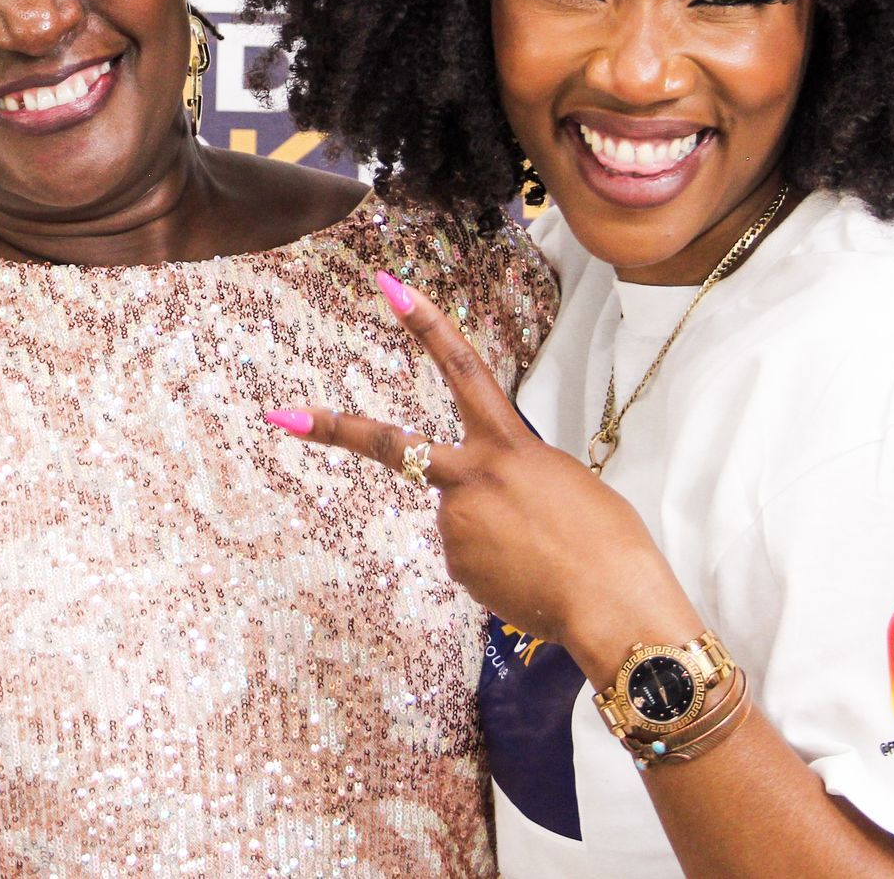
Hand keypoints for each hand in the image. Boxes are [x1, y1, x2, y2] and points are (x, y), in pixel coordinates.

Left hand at [269, 271, 695, 679]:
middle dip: (332, 428)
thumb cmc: (609, 542)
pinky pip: (470, 559)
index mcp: (509, 445)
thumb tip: (484, 507)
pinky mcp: (456, 568)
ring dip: (493, 536)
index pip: (463, 368)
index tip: (388, 287)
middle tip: (279, 415)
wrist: (614, 606)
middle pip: (392, 446)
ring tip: (542, 556)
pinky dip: (497, 568)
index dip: (426, 323)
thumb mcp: (564, 483)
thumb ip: (514, 478)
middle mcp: (472, 478)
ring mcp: (456, 526)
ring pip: (460, 520)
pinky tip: (530, 578)